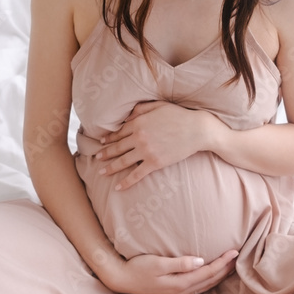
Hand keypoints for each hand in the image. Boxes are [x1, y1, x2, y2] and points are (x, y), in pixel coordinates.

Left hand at [95, 101, 217, 189]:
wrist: (197, 130)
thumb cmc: (179, 115)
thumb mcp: (158, 106)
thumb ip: (140, 109)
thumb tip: (127, 116)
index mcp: (138, 123)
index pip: (119, 133)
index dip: (110, 138)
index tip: (102, 143)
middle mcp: (139, 137)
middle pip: (118, 147)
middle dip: (106, 153)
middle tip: (97, 158)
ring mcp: (146, 151)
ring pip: (123, 161)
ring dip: (111, 168)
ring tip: (102, 172)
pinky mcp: (155, 163)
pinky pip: (137, 174)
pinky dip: (126, 182)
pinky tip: (118, 187)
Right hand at [100, 249, 239, 293]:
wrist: (122, 279)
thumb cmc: (138, 267)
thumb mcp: (158, 263)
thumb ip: (180, 263)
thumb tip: (200, 261)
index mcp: (180, 283)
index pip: (208, 272)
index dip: (223, 263)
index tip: (234, 251)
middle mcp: (181, 291)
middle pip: (210, 280)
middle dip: (226, 269)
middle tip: (238, 257)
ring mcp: (178, 293)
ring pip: (206, 285)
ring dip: (220, 275)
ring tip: (231, 266)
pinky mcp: (174, 291)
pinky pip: (198, 286)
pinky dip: (209, 280)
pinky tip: (212, 275)